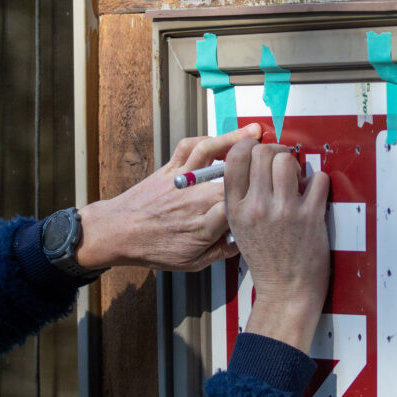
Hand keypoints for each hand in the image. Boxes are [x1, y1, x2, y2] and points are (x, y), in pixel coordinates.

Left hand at [76, 123, 262, 271]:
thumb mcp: (192, 263)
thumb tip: (244, 241)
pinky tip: (222, 138)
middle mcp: (196, 198)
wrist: (119, 232)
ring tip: (256, 133)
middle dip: (257, 164)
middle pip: (233, 177)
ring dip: (236, 139)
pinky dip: (208, 138)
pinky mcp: (171, 167)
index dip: (262, 195)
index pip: (241, 207)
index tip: (277, 190)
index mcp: (204, 225)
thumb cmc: (152, 248)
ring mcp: (183, 179)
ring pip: (213, 153)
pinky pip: (191, 146)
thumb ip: (221, 252)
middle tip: (277, 158)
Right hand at [223, 138, 330, 352]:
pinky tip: (313, 195)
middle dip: (275, 152)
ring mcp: (284, 211)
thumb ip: (242, 196)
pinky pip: (318, 178)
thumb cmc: (265, 260)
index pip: (235, 158)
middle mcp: (257, 207)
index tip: (258, 149)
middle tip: (282, 165)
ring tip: (297, 180)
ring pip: (288, 160)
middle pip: (263, 152)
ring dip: (295, 164)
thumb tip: (254, 160)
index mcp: (235, 209)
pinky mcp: (310, 216)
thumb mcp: (239, 228)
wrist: (286, 291)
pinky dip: (318, 182)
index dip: (249, 146)